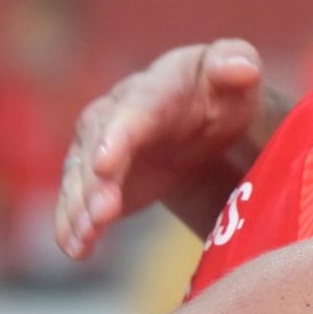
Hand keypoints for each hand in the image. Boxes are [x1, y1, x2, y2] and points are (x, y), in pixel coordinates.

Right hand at [54, 39, 264, 259]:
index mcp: (159, 84)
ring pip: (82, 173)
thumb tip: (238, 68)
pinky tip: (76, 249)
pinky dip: (73, 224)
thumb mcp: (239, 77)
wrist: (205, 121)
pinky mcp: (98, 178)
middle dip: (94, 180)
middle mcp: (120, 110)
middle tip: (99, 214)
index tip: (104, 163)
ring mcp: (103, 144)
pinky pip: (78, 199)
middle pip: (99, 142)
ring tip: (85, 238)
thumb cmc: (225, 95)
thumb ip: (238, 64)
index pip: (137, 107)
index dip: (119, 134)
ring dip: (79, 206)